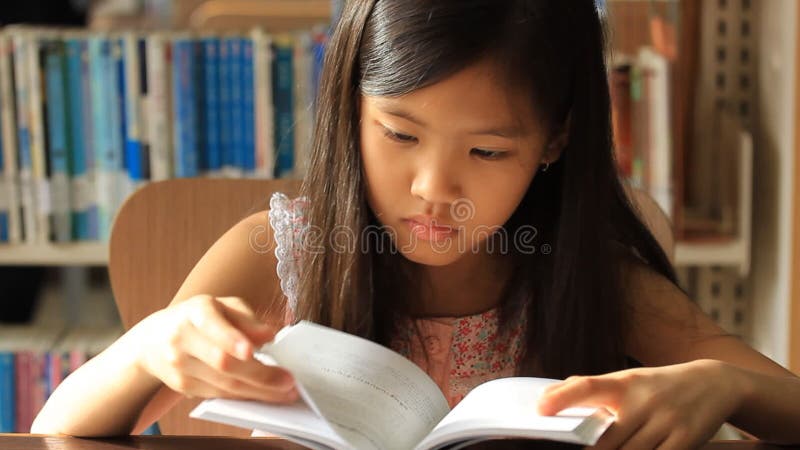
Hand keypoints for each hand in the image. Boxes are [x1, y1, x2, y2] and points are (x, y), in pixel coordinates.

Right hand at [129, 295, 297, 402]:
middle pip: (222, 363)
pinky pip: (219, 394)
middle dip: (259, 374)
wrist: (154, 339)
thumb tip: (268, 335)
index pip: (213, 328)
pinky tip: (264, 395)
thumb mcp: (222, 306)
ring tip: (284, 392)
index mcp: (195, 313)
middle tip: (287, 381)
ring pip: (223, 384)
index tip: (250, 351)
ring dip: (257, 391)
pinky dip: (244, 396)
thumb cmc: (198, 317)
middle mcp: (183, 340)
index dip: (231, 340)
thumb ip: (246, 318)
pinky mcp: (184, 387)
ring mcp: (180, 366)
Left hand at [536, 359, 744, 449]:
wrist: (714, 382)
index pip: (587, 386)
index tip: (540, 409)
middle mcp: (643, 400)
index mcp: (623, 382)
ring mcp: (665, 421)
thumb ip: (591, 390)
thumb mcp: (627, 379)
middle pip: (605, 440)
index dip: (563, 398)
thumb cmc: (657, 385)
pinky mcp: (685, 440)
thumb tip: (546, 398)